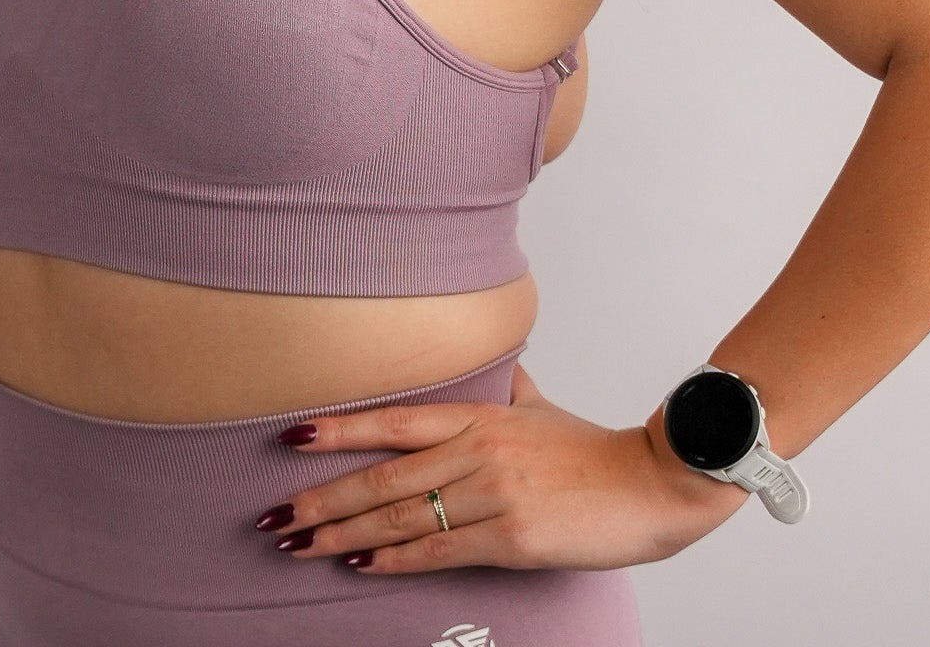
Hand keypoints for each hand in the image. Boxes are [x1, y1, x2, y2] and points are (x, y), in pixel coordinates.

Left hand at [255, 360, 749, 573]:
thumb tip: (494, 367)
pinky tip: (360, 562)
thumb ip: (507, 390)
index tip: (292, 439)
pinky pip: (438, 550)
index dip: (340, 430)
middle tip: (276, 515)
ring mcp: (492, 494)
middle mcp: (477, 450)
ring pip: (401, 516)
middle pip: (382, 476)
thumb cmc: (596, 449)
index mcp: (481, 416)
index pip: (394, 421)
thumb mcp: (542, 408)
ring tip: (301, 544)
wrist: (653, 483)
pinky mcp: (510, 537)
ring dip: (343, 534)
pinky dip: (393, 558)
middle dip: (322, 498)